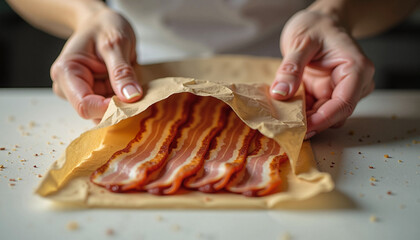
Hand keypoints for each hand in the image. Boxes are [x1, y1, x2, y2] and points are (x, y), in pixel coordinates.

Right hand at [51, 8, 141, 122]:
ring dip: (123, 107)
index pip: (85, 105)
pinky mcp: (96, 96)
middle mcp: (69, 88)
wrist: (102, 23)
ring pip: (105, 114)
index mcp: (66, 72)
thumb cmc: (103, 27)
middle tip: (138, 94)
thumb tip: (131, 97)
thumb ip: (121, 71)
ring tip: (135, 87)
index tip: (132, 101)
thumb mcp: (116, 43)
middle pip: (94, 113)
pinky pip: (112, 108)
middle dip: (118, 108)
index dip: (109, 109)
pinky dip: (125, 104)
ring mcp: (83, 93)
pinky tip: (132, 90)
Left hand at [270, 10, 374, 138]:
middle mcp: (355, 83)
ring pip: (326, 115)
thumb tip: (281, 93)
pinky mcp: (328, 94)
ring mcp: (341, 90)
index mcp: (356, 69)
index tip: (304, 129)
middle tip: (287, 128)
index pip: (344, 103)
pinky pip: (316, 110)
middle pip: (336, 114)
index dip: (324, 119)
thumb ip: (292, 67)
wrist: (320, 22)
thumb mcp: (300, 41)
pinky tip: (287, 113)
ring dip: (306, 119)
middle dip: (313, 123)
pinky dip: (302, 113)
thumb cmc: (317, 26)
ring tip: (284, 120)